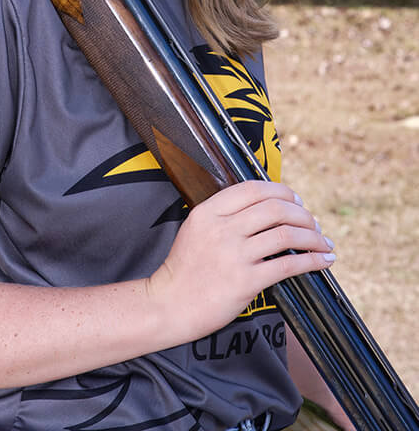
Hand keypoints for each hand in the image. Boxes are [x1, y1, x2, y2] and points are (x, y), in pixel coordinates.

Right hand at [145, 180, 335, 343]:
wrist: (170, 304)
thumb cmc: (185, 268)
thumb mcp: (196, 229)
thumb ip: (224, 216)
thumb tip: (265, 208)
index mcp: (208, 211)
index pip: (253, 189)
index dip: (281, 191)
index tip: (296, 200)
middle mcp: (222, 229)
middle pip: (274, 209)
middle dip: (302, 214)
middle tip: (313, 222)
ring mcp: (234, 255)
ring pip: (285, 234)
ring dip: (312, 236)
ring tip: (323, 241)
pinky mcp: (246, 281)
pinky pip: (288, 265)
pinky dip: (312, 261)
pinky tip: (323, 261)